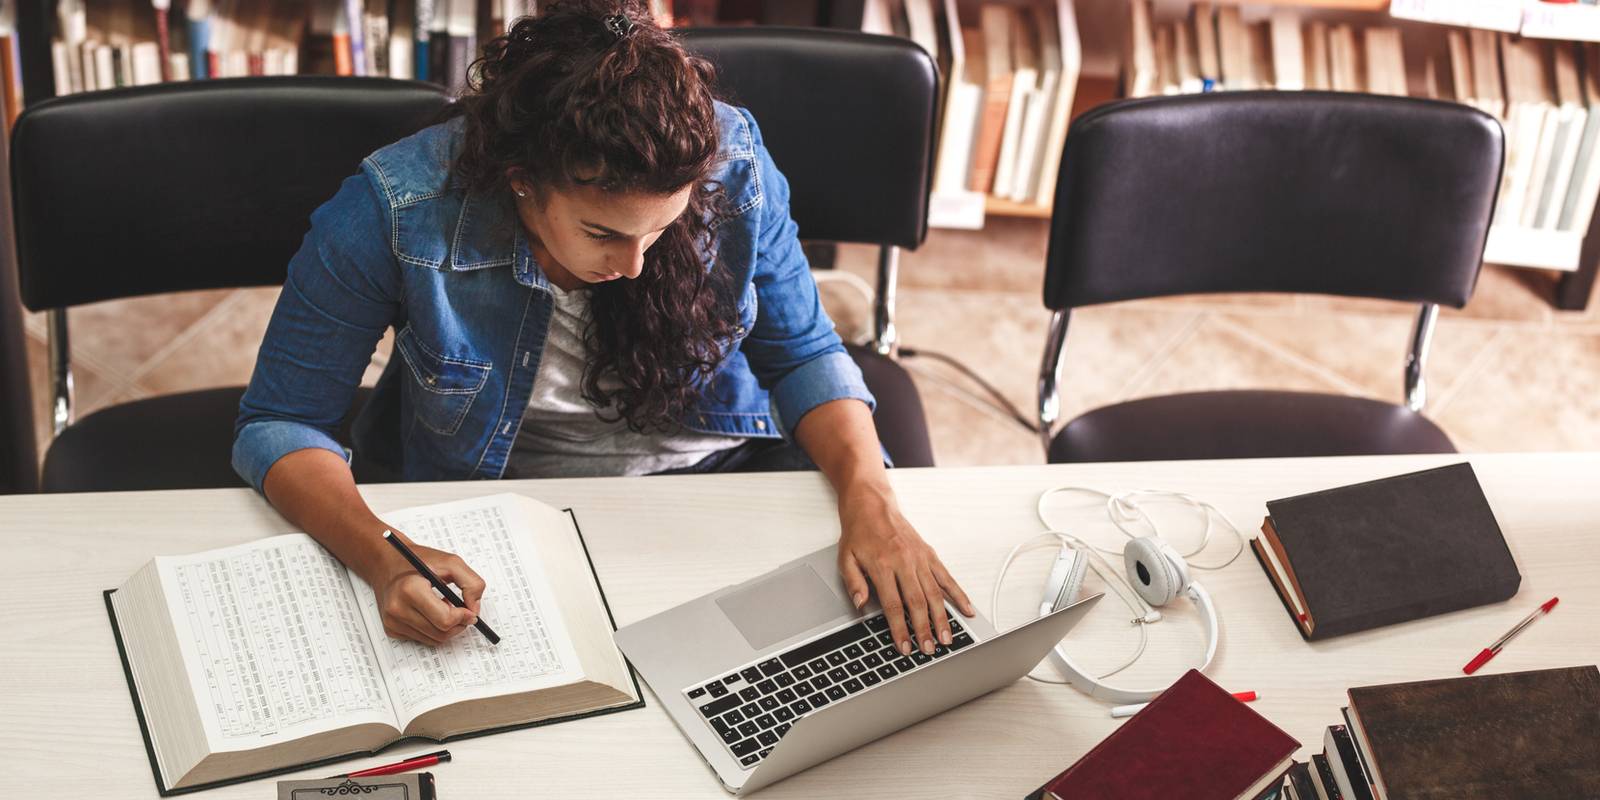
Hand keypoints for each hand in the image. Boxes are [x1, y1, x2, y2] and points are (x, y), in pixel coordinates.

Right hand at [367, 537, 485, 645]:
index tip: (470, 611)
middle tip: (462, 611)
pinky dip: (433, 629)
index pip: (445, 619)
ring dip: (446, 627)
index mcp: (410, 589)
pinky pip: (422, 638)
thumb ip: (471, 583)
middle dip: (458, 624)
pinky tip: (430, 611)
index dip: (463, 617)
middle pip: (441, 633)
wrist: (388, 561)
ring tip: (444, 606)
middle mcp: (397, 608)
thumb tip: (474, 608)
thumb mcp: (451, 562)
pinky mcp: (391, 628)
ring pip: (433, 640)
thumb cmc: (418, 560)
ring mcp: (392, 621)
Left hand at [836, 490, 975, 657]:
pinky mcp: (929, 554)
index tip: (904, 646)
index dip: (900, 629)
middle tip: (929, 649)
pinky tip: (967, 609)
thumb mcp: (845, 558)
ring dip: (942, 618)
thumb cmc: (859, 532)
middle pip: (917, 602)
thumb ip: (853, 583)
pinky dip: (959, 594)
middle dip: (924, 628)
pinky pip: (947, 577)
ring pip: (935, 593)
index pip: (893, 604)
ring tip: (946, 638)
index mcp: (882, 564)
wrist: (872, 504)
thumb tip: (860, 605)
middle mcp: (904, 561)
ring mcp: (920, 558)